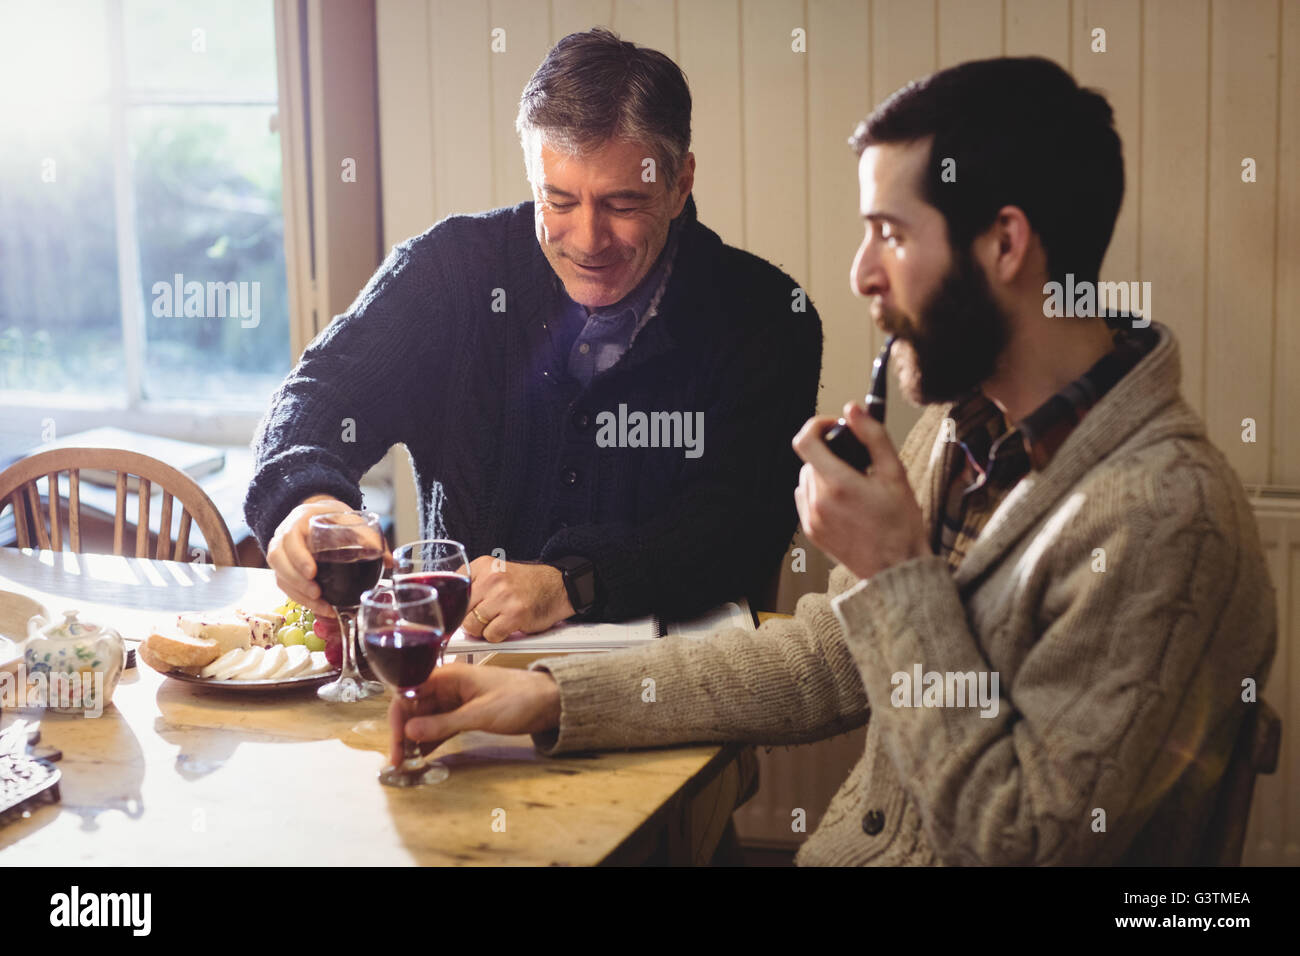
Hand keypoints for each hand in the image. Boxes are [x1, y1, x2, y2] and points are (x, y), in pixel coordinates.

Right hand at [266, 494, 391, 618]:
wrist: (321, 513)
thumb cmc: (334, 516)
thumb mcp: (350, 518)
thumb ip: (368, 537)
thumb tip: (389, 561)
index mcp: (299, 521)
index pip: (290, 538)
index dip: (299, 557)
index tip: (312, 572)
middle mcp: (283, 537)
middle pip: (278, 560)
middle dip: (297, 581)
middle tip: (317, 593)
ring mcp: (281, 554)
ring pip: (280, 576)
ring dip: (299, 594)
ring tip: (322, 605)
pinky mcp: (284, 569)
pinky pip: (286, 585)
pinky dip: (301, 599)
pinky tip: (320, 607)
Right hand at [389, 663, 561, 765]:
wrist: (550, 701)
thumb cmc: (519, 698)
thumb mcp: (480, 714)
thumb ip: (444, 723)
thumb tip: (409, 731)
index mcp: (447, 675)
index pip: (408, 692)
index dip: (397, 717)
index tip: (396, 743)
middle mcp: (446, 686)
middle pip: (412, 708)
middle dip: (402, 733)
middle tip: (399, 761)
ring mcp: (454, 701)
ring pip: (423, 719)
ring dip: (413, 739)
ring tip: (406, 764)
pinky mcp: (463, 714)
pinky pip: (438, 727)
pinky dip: (429, 741)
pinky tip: (421, 756)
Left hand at [461, 558, 574, 641]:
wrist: (558, 586)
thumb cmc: (526, 584)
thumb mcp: (496, 572)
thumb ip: (473, 585)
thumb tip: (448, 610)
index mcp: (483, 565)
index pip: (452, 590)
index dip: (456, 607)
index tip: (462, 612)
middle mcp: (492, 577)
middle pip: (460, 611)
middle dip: (469, 620)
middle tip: (484, 618)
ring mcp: (504, 596)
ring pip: (472, 626)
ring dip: (483, 629)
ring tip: (498, 620)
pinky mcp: (515, 614)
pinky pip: (491, 635)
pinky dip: (498, 636)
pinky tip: (508, 626)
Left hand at [792, 402, 929, 580]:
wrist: (896, 568)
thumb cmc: (901, 523)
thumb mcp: (895, 473)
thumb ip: (872, 436)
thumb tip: (853, 410)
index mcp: (837, 484)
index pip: (805, 441)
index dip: (817, 426)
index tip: (835, 427)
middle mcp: (818, 501)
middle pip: (810, 460)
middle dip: (831, 454)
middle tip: (858, 463)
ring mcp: (811, 518)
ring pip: (808, 479)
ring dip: (825, 474)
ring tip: (854, 486)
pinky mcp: (811, 532)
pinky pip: (807, 500)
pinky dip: (821, 494)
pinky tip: (845, 503)